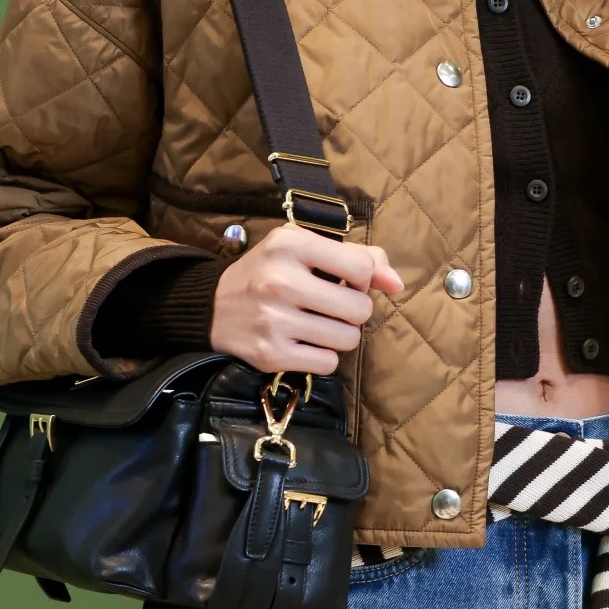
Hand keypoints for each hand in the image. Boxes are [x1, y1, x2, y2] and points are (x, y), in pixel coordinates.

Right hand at [211, 223, 403, 375]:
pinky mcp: (270, 354)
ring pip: (348, 339)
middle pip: (360, 308)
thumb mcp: (307, 249)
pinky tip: (303, 342)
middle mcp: (280, 281)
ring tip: (316, 324)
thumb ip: (360, 257)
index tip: (343, 280)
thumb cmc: (271, 272)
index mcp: (291, 244)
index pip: (362, 267)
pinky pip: (328, 364)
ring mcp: (274, 320)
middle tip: (330, 306)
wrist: (211, 307)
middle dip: (353, 310)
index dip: (363, 278)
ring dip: (339, 335)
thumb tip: (397, 284)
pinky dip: (323, 357)